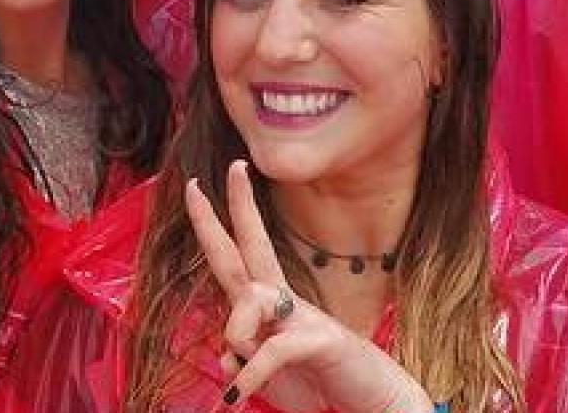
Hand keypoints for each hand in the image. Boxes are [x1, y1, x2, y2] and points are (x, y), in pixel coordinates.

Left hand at [188, 161, 433, 412]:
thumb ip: (243, 362)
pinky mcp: (321, 340)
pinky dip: (249, 376)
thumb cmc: (317, 382)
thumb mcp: (268, 377)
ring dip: (235, 333)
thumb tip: (225, 358)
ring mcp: (305, 317)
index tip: (196, 187)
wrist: (371, 401)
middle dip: (234, 209)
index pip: (239, 255)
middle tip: (206, 178)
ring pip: (251, 298)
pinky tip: (238, 397)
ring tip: (236, 383)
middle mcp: (286, 302)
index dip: (216, 223)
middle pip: (251, 246)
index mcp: (271, 306)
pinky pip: (270, 350)